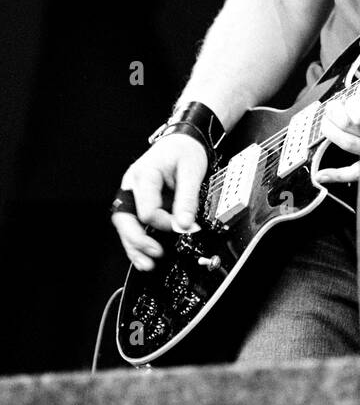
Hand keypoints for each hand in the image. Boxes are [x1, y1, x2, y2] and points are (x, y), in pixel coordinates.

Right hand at [111, 135, 208, 270]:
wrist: (183, 140)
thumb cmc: (185, 151)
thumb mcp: (192, 172)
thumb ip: (187, 200)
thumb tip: (184, 225)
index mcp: (144, 174)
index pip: (147, 210)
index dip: (164, 223)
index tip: (182, 225)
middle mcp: (132, 185)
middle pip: (125, 220)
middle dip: (138, 241)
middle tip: (156, 254)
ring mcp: (131, 193)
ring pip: (124, 225)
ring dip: (134, 246)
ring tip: (147, 264)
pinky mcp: (136, 200)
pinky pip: (132, 223)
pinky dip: (136, 240)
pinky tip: (143, 256)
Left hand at [317, 79, 359, 183]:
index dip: (351, 107)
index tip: (348, 100)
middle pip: (352, 129)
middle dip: (336, 117)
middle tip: (334, 106)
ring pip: (349, 146)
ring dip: (332, 134)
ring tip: (328, 122)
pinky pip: (356, 173)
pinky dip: (337, 175)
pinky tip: (322, 174)